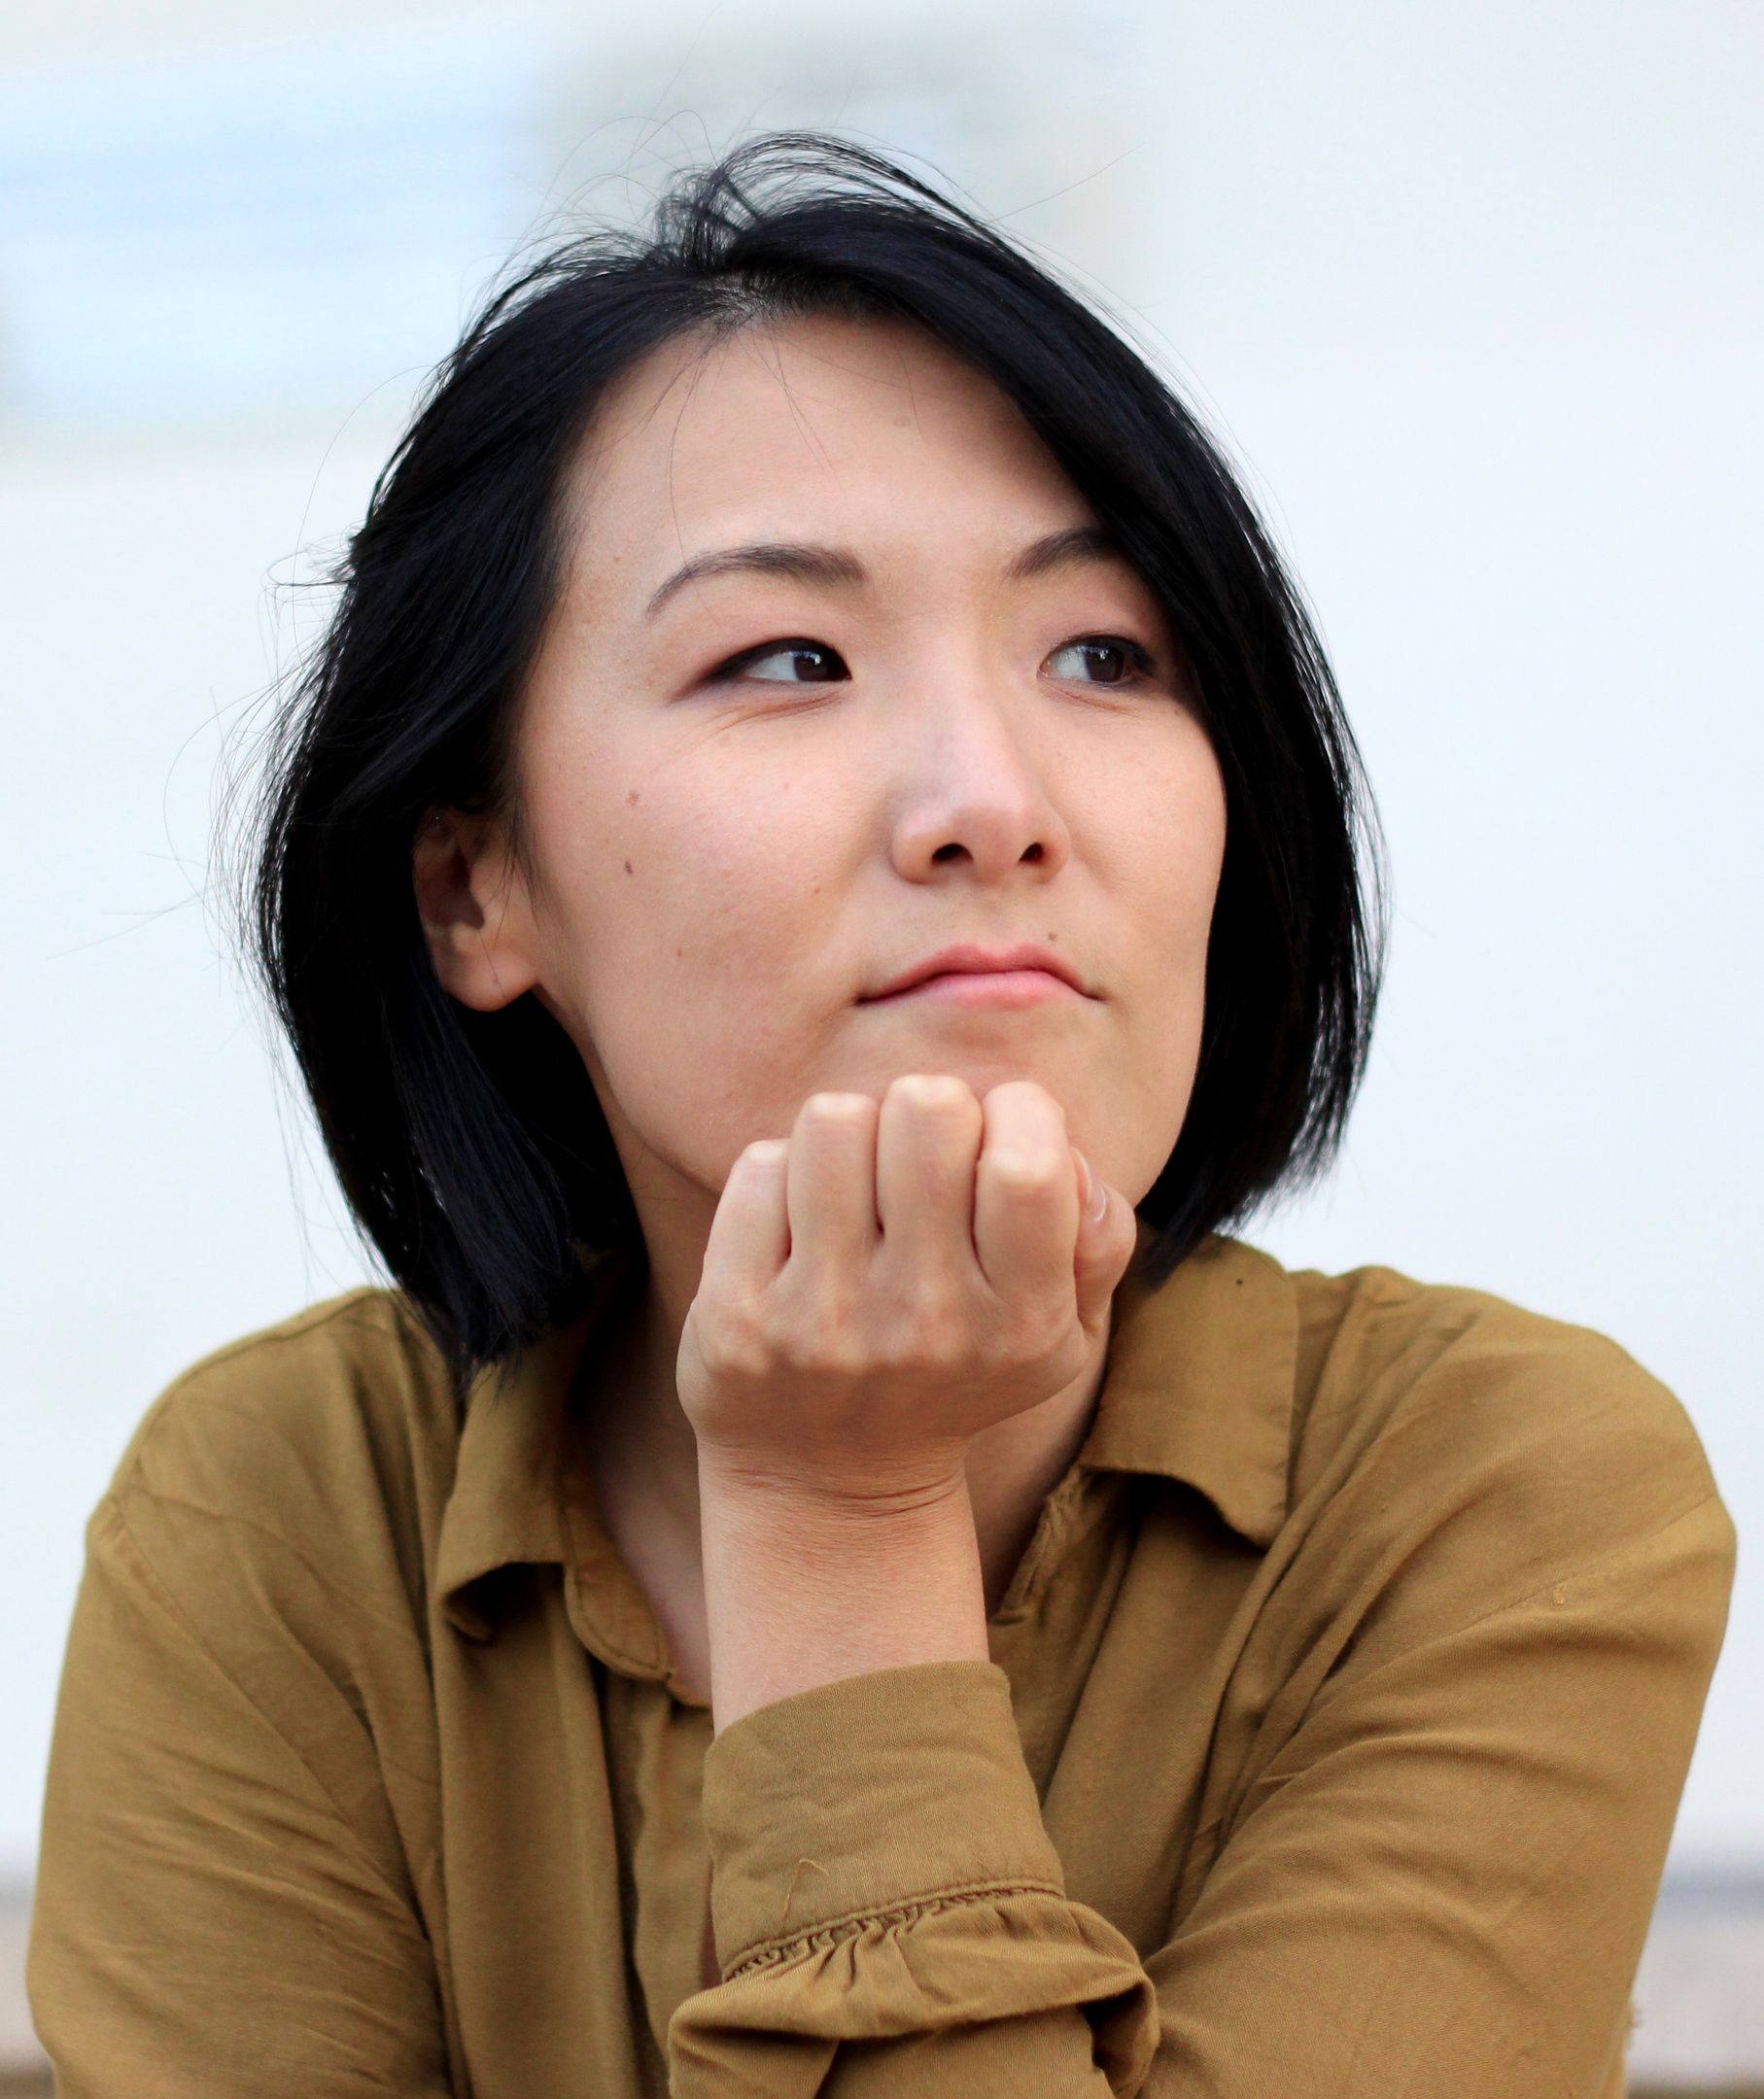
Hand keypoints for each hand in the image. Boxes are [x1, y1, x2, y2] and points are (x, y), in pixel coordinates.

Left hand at [676, 1074, 1137, 1506]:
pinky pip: (760, 1167)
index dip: (1017, 1114)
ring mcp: (824, 1321)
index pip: (1029, 1163)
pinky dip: (781, 1176)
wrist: (830, 1486)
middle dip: (925, 1113)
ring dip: (849, 1136)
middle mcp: (925, 1321)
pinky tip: (796, 1229)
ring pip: (835, 1119)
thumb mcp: (1060, 1332)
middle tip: (915, 1165)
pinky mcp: (738, 1316)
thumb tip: (1056, 1146)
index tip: (995, 1141)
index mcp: (1022, 1323)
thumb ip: (1098, 1234)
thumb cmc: (957, 1369)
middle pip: (928, 1110)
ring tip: (855, 1190)